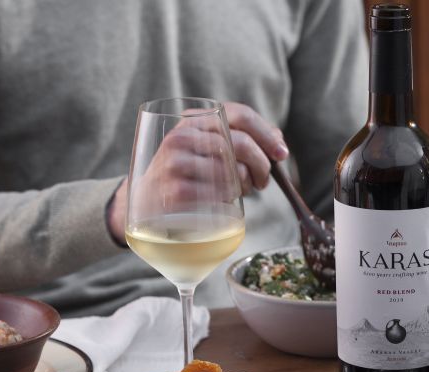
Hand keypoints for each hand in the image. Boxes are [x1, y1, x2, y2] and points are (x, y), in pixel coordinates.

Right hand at [107, 102, 287, 241]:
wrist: (146, 201)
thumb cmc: (188, 174)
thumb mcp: (208, 150)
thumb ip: (240, 141)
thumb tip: (277, 140)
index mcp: (195, 120)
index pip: (239, 113)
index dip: (266, 133)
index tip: (281, 153)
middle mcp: (183, 135)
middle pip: (240, 143)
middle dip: (262, 165)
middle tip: (263, 181)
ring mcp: (175, 161)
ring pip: (231, 169)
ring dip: (245, 183)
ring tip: (241, 190)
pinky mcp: (175, 189)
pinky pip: (218, 193)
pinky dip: (229, 198)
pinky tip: (226, 200)